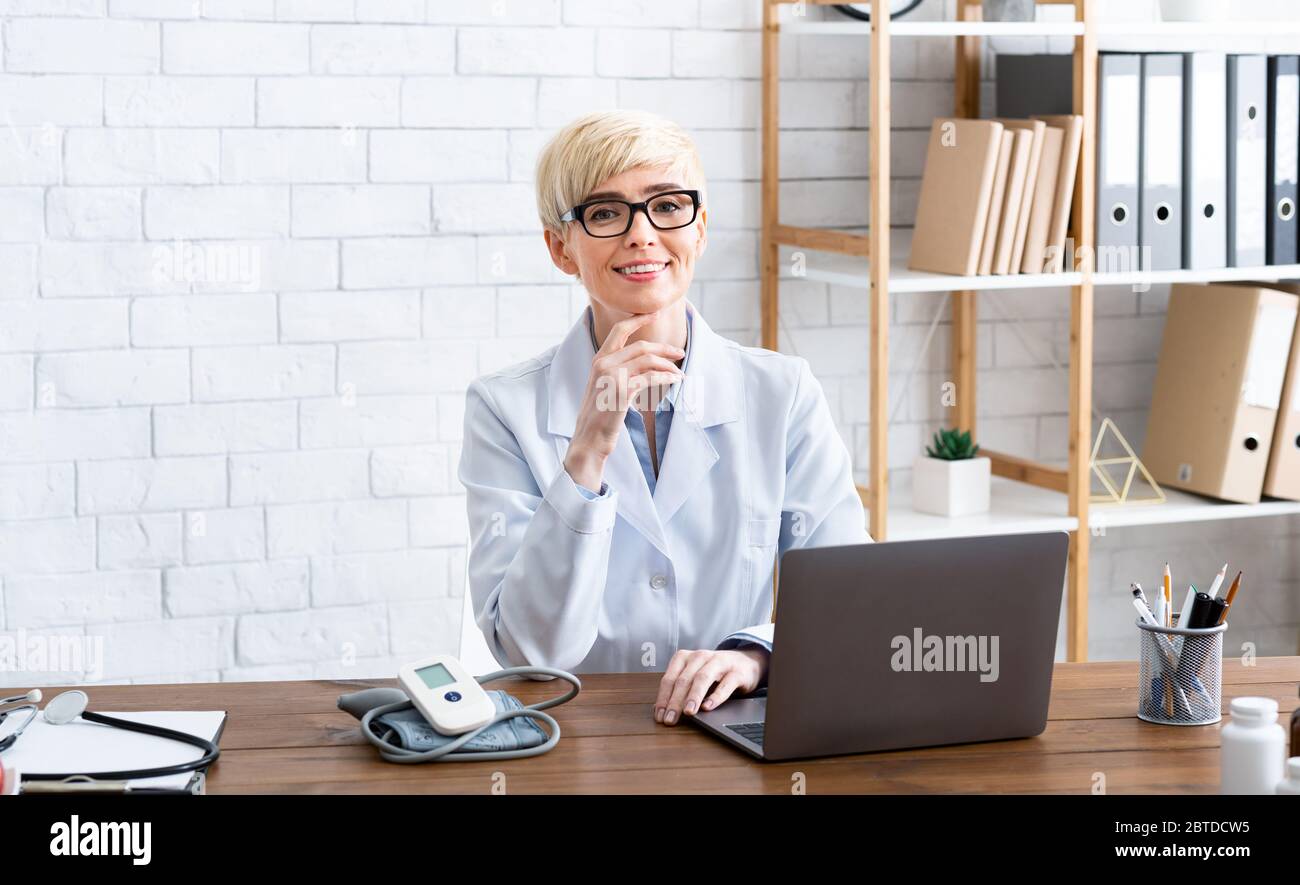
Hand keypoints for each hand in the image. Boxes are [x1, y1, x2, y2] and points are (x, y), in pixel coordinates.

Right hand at [564, 308, 685, 488]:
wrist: (588, 439)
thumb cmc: (599, 417)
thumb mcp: (604, 387)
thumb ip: (617, 371)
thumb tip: (644, 364)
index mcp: (598, 360)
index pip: (620, 330)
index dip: (639, 319)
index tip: (656, 312)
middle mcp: (603, 364)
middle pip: (641, 346)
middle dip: (664, 348)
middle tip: (680, 353)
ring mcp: (612, 376)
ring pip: (649, 360)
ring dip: (669, 366)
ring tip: (680, 373)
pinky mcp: (622, 391)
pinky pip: (651, 377)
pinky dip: (667, 377)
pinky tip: (675, 381)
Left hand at [654, 648, 767, 725]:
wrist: (744, 662)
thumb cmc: (713, 673)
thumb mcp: (693, 677)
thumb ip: (679, 690)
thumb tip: (661, 710)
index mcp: (685, 657)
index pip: (669, 678)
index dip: (663, 698)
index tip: (660, 716)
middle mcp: (700, 657)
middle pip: (684, 680)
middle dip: (675, 702)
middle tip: (670, 719)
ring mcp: (719, 662)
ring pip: (702, 678)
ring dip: (693, 696)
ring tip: (688, 712)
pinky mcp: (736, 672)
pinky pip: (725, 684)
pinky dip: (716, 696)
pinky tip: (708, 707)